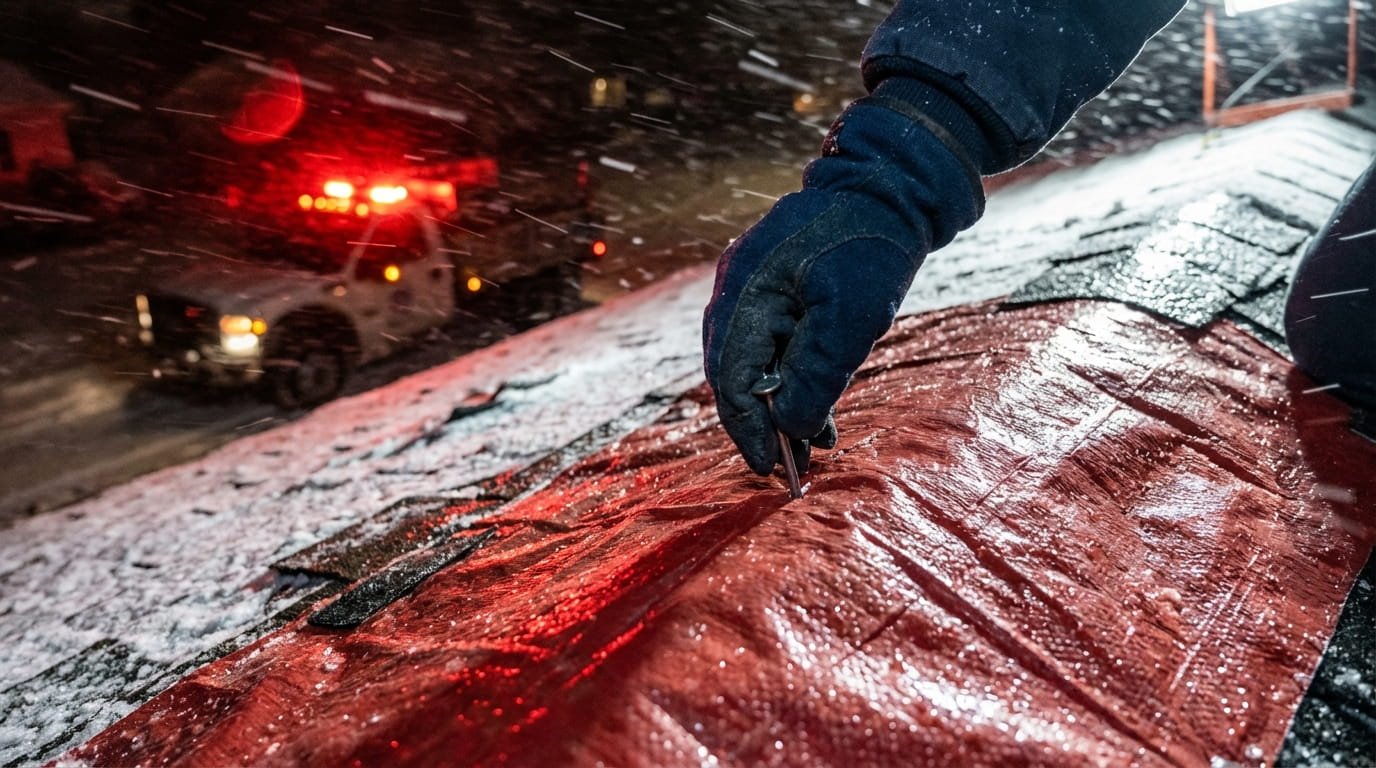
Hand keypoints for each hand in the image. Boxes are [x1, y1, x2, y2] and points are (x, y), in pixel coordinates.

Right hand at [703, 94, 983, 475]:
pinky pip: (773, 338)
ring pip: (756, 358)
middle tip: (793, 463)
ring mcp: (754, 282)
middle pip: (736, 373)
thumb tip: (791, 429)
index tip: (772, 467)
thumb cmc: (871, 246)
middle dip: (764, 421)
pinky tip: (820, 400)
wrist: (893, 183)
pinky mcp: (778, 282)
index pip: (731, 380)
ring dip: (782, 401)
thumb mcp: (850, 319)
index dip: (749, 429)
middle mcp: (737, 288)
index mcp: (744, 294)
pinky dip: (792, 373)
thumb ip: (815, 377)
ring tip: (817, 439)